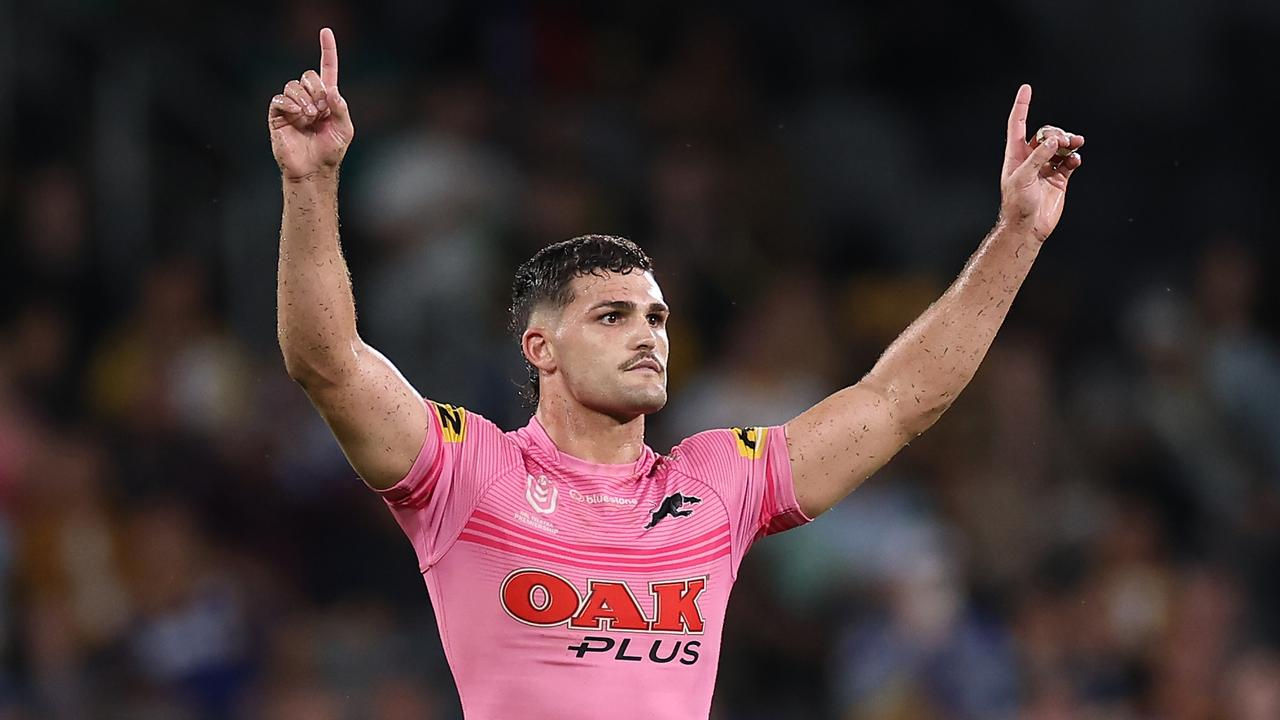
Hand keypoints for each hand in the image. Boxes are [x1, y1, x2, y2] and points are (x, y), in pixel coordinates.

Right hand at [268, 28, 353, 181]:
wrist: (314, 169)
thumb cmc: (330, 151)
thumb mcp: (344, 129)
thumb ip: (341, 108)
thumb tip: (331, 90)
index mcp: (326, 98)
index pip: (327, 69)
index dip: (327, 50)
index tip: (326, 32)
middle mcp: (308, 98)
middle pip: (308, 75)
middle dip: (317, 90)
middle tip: (321, 111)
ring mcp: (292, 105)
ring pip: (293, 85)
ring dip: (304, 100)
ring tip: (309, 118)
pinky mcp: (278, 114)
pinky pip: (280, 98)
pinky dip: (289, 104)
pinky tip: (297, 115)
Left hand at [999, 84, 1083, 241]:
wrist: (1028, 227)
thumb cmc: (1017, 205)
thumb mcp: (1023, 178)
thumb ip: (1038, 157)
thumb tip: (1053, 140)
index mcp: (1016, 155)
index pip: (1018, 124)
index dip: (1022, 106)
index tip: (1026, 88)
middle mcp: (1031, 159)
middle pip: (1045, 133)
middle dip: (1056, 132)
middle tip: (1064, 141)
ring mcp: (1046, 167)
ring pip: (1060, 145)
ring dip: (1069, 142)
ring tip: (1075, 144)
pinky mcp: (1059, 178)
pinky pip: (1070, 161)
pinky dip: (1074, 158)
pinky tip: (1075, 161)